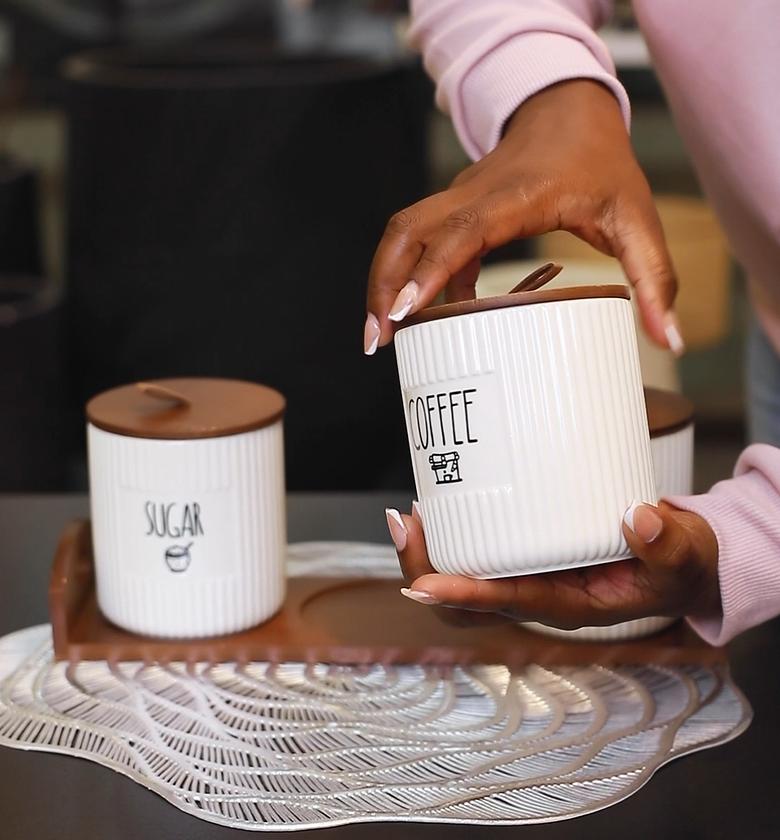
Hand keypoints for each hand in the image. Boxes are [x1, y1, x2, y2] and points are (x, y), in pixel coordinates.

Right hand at [364, 79, 682, 355]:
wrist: (568, 110)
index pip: (459, 232)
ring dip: (384, 280)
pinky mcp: (455, 209)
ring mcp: (458, 199)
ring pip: (401, 233)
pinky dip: (411, 277)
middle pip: (407, 232)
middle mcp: (474, 194)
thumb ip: (654, 278)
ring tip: (382, 333)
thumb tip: (668, 337)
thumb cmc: (601, 162)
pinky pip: (419, 241)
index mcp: (515, 196)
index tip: (405, 312)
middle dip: (383, 285)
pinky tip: (425, 314)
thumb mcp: (636, 218)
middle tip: (376, 339)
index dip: (428, 271)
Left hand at [384, 502, 719, 628]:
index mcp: (570, 605)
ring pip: (462, 583)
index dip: (464, 596)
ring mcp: (528, 577)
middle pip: (465, 607)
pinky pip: (478, 555)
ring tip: (407, 515)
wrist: (677, 564)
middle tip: (404, 526)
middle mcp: (538, 595)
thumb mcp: (682, 557)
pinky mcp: (526, 554)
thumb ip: (668, 545)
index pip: (508, 604)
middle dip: (425, 571)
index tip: (424, 584)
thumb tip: (639, 518)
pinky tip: (437, 503)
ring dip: (428, 555)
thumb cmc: (675, 565)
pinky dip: (450, 535)